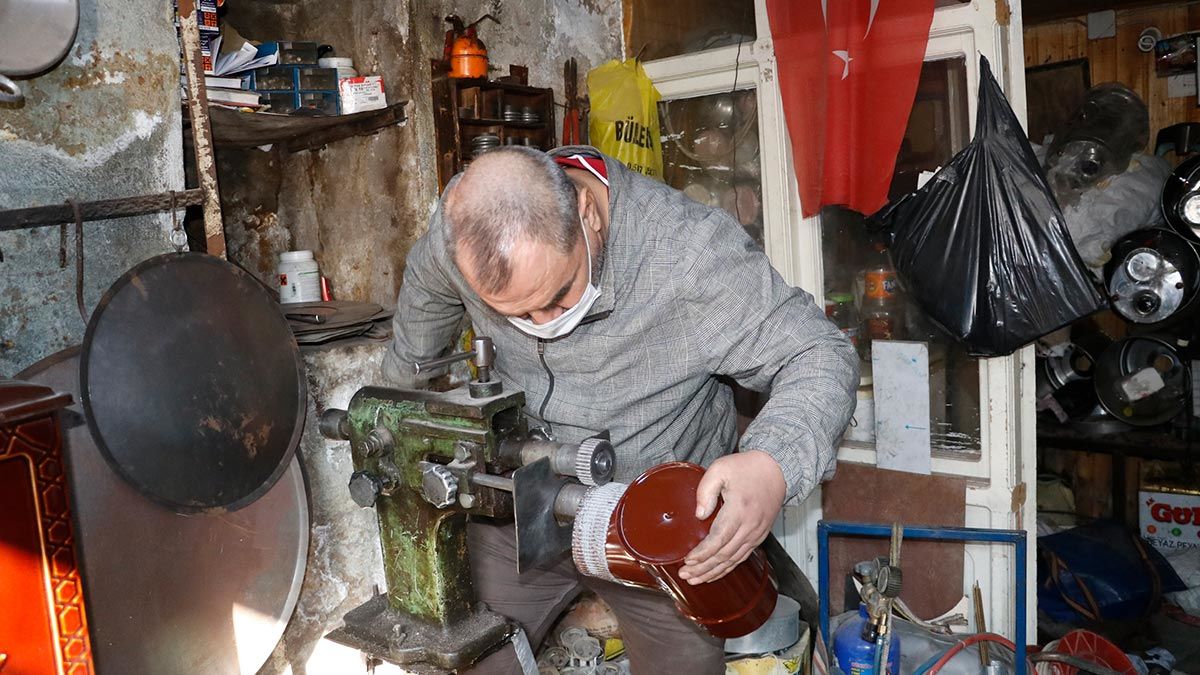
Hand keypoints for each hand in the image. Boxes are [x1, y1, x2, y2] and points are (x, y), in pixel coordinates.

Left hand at [678, 450, 784, 584]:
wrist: (775, 469)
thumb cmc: (748, 468)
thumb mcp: (720, 469)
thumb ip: (706, 491)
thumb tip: (699, 514)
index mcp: (739, 510)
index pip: (718, 539)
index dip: (702, 553)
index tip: (687, 560)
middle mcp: (750, 526)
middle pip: (724, 555)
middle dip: (703, 568)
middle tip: (685, 575)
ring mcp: (756, 533)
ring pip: (733, 560)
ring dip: (713, 572)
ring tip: (695, 579)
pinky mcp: (759, 535)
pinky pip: (743, 557)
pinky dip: (728, 568)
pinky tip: (715, 573)